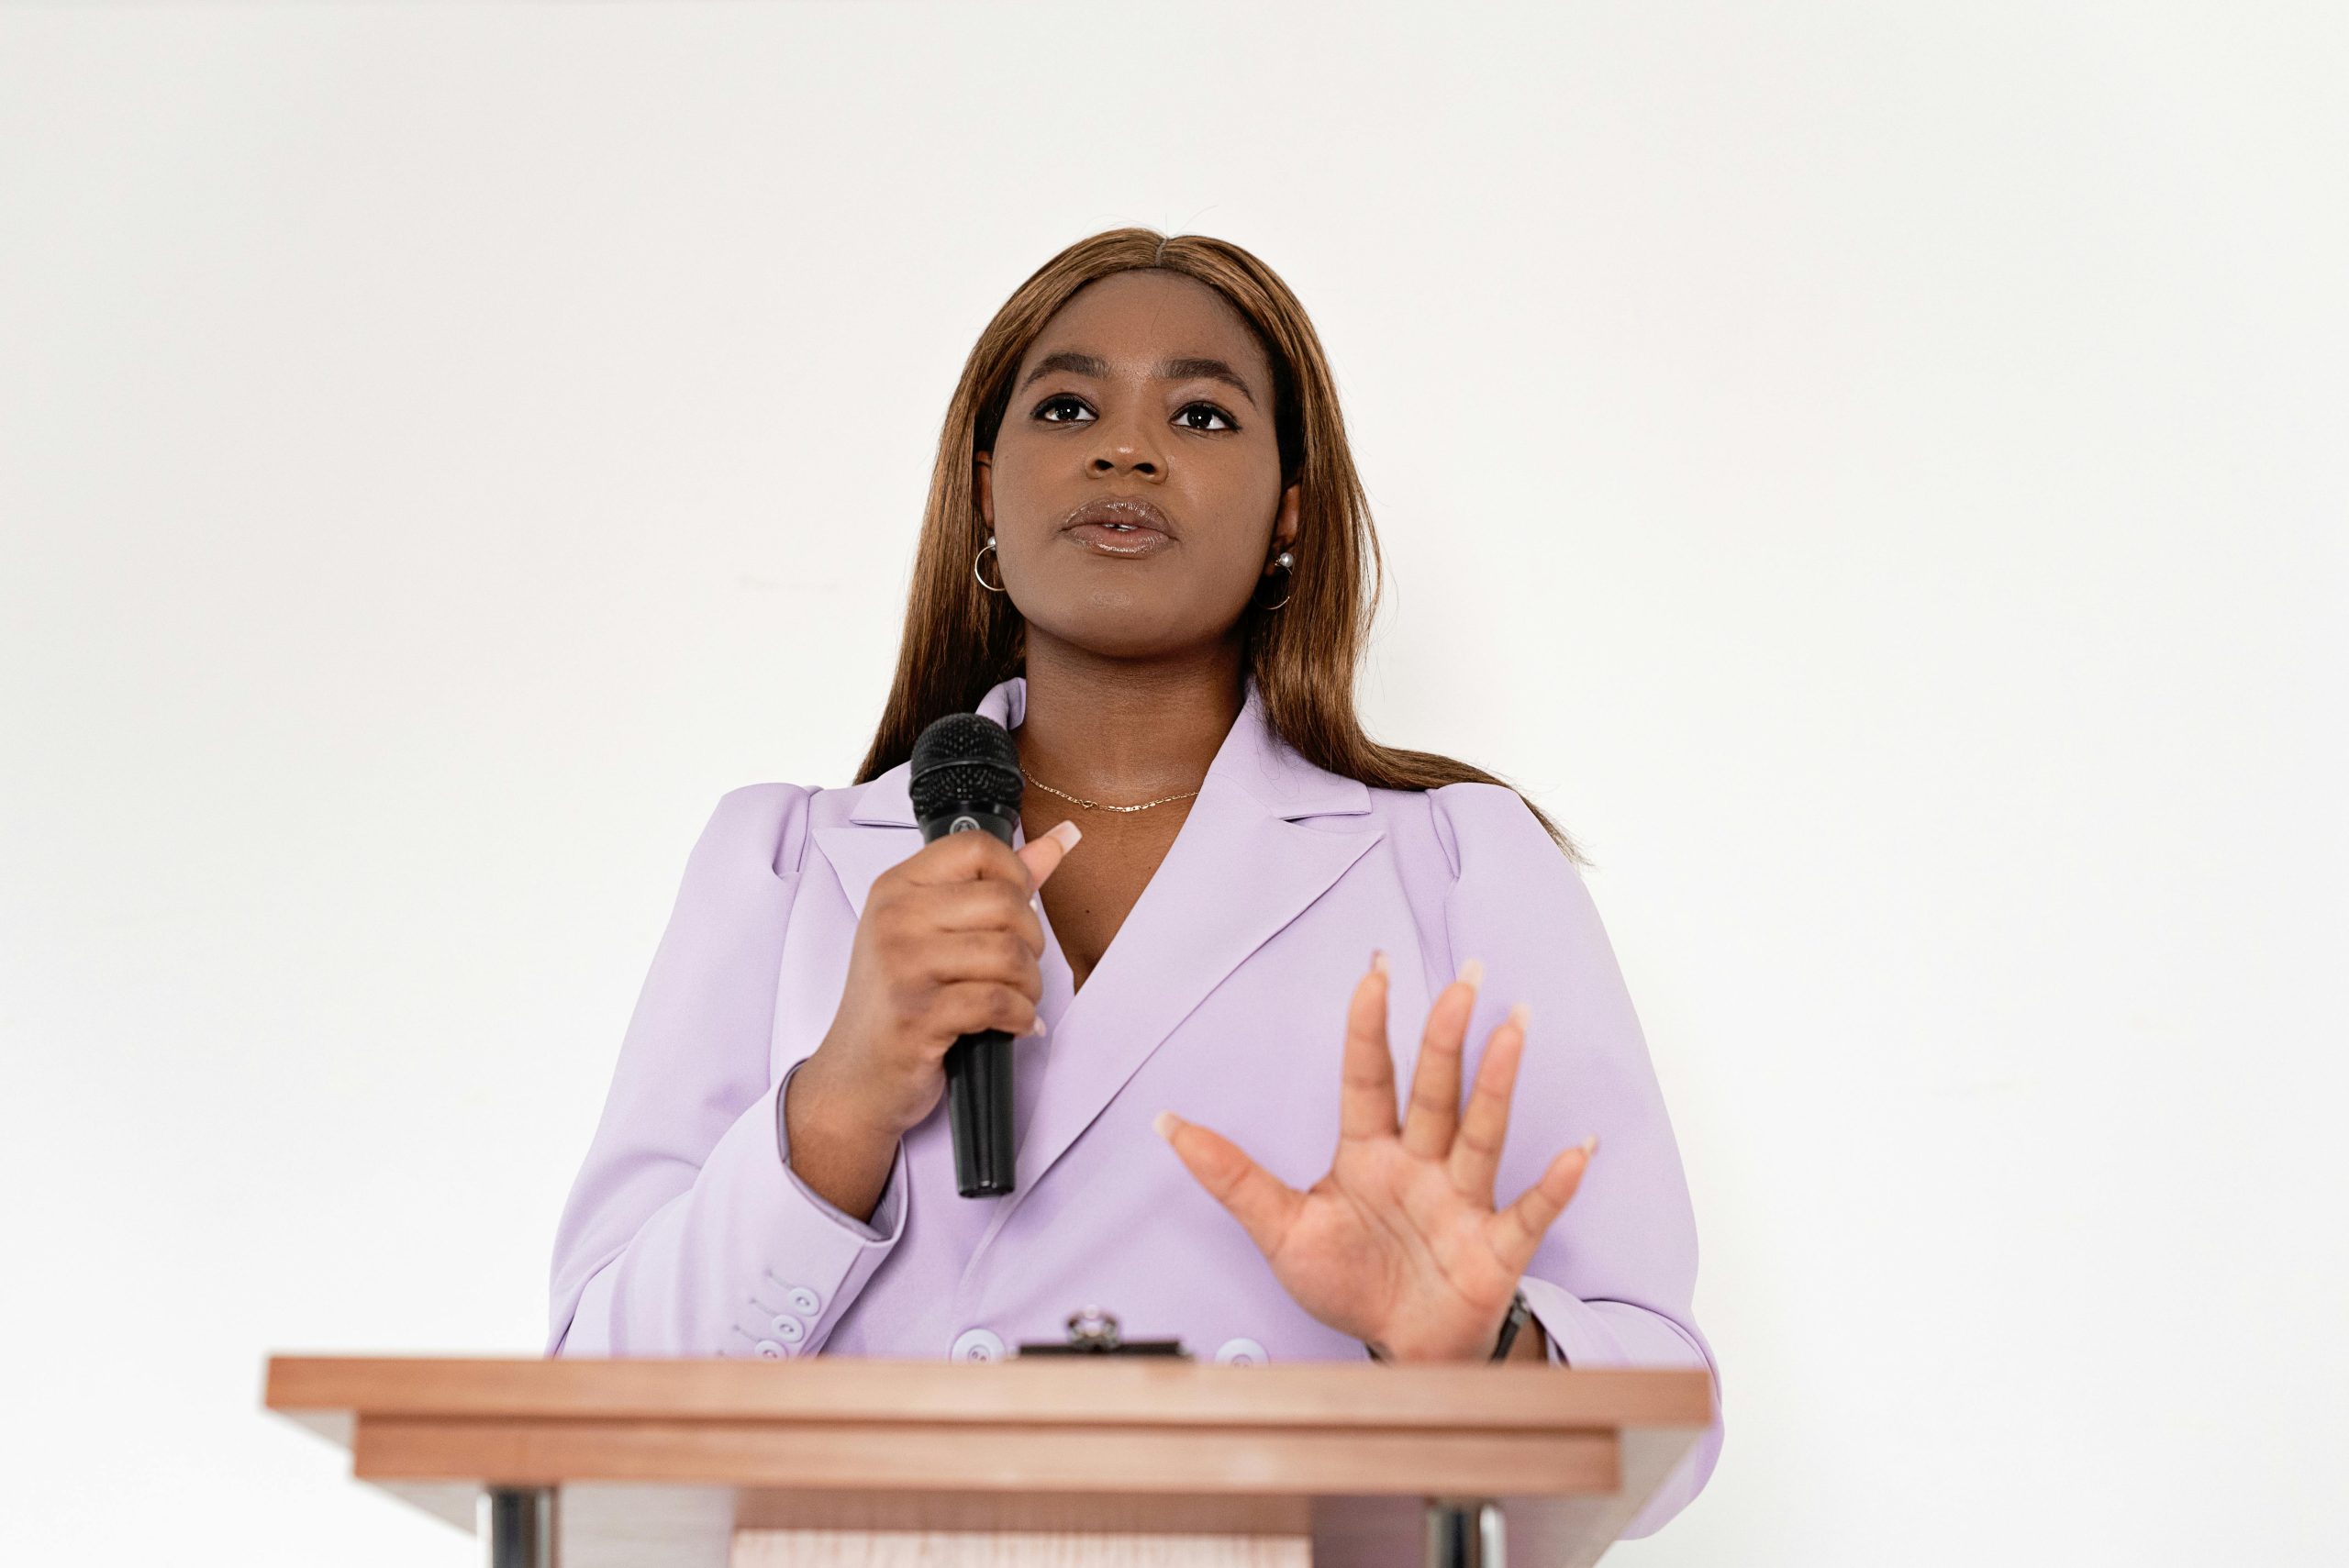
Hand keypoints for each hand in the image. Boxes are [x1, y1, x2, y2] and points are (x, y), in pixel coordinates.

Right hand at [786, 818, 1080, 1217]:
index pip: (977, 847)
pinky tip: (1014, 1026)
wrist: (856, 1078)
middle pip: (1005, 902)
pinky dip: (1020, 1018)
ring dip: (1030, 986)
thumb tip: (1060, 839)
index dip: (1016, 876)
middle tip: (1020, 968)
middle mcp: (894, 917)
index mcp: (897, 886)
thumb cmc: (899, 1001)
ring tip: (1018, 1000)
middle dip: (1032, 941)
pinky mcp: (916, 1014)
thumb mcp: (934, 931)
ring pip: (1008, 953)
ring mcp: (902, 965)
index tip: (1016, 911)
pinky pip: (998, 1002)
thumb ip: (999, 883)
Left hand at [1155, 951, 1594, 1362]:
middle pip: (1433, 1091)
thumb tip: (1165, 1123)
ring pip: (1482, 1132)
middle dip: (1445, 1036)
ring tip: (1514, 1027)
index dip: (1369, 1028)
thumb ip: (1229, 1175)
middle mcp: (1420, 1164)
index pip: (1368, 1077)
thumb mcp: (1278, 1228)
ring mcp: (1462, 1201)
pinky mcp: (1495, 1247)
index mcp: (1368, 1152)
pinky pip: (1529, 1210)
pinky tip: (1576, 1149)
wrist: (1395, 1354)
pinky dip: (1554, 1183)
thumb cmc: (1346, 1283)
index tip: (1373, 971)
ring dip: (1499, 1083)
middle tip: (1463, 978)